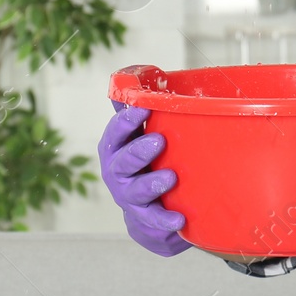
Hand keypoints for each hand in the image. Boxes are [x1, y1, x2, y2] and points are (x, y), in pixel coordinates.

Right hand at [98, 100, 191, 256]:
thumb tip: (140, 73)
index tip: (141, 110)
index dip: (125, 121)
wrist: (149, 212)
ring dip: (151, 184)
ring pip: (135, 192)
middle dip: (138, 151)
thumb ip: (142, 110)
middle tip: (158, 141)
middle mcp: (117, 173)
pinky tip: (180, 219)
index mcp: (116, 148)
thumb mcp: (142, 135)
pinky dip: (164, 220)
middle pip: (121, 162)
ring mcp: (129, 198)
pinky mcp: (144, 220)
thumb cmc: (147, 162)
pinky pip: (152, 221)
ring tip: (170, 177)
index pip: (115, 133)